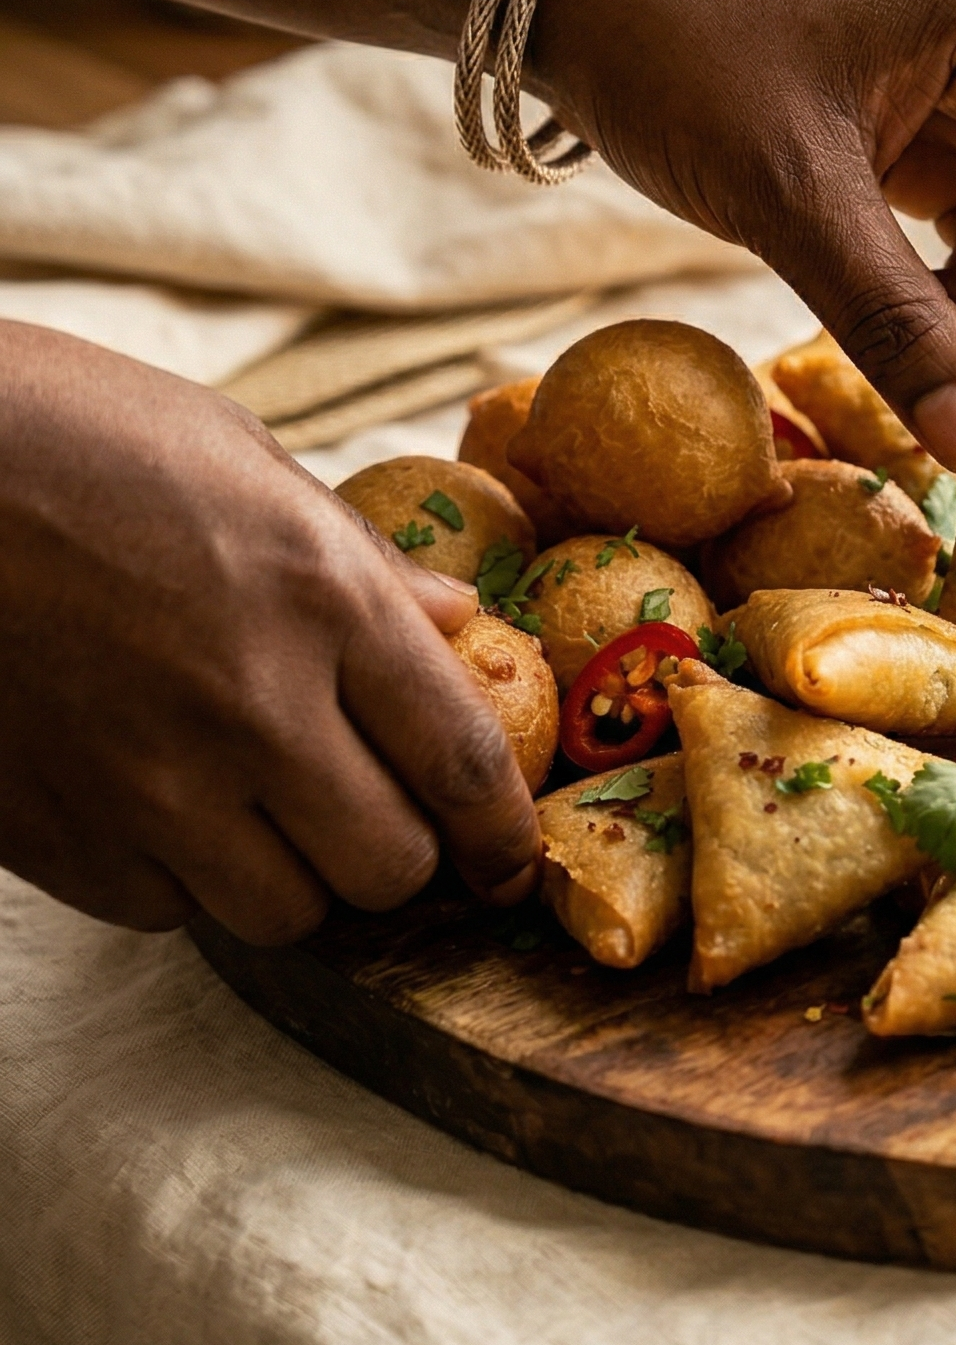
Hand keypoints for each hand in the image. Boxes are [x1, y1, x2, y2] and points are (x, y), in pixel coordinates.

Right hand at [0, 325, 538, 942]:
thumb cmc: (74, 433)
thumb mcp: (246, 459)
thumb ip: (363, 562)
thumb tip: (460, 621)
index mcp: (321, 597)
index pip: (462, 759)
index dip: (504, 836)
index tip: (512, 866)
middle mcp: (252, 705)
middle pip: (388, 866)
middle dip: (401, 854)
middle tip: (374, 813)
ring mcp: (146, 781)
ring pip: (284, 912)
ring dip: (294, 874)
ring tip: (261, 806)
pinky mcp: (53, 832)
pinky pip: (166, 910)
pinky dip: (184, 879)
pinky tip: (162, 804)